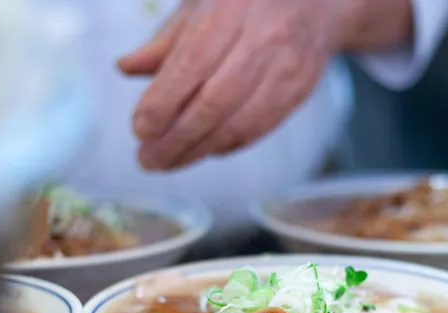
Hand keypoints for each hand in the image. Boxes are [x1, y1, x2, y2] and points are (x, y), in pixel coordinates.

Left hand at [118, 0, 362, 170]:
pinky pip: (260, 128)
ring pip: (239, 123)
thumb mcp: (204, 3)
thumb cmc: (252, 0)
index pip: (192, 64)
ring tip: (169, 162)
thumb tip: (127, 69)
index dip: (164, 102)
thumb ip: (168, 39)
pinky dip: (227, 145)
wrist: (320, 2)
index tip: (140, 129)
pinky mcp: (299, 91)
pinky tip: (204, 151)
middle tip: (148, 158)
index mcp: (231, 8)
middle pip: (215, 102)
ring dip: (199, 150)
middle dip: (177, 138)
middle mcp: (262, 38)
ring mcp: (285, 68)